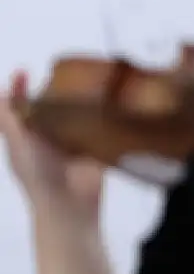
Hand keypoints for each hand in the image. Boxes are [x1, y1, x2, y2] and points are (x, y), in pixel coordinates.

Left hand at [0, 71, 104, 224]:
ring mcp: (71, 138)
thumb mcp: (18, 142)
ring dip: (76, 97)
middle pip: (46, 105)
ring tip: (83, 79)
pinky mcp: (94, 142)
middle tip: (59, 72)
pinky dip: (99, 110)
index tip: (24, 70)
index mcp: (25, 136)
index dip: (18, 88)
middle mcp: (47, 135)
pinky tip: (104, 96)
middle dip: (51, 89)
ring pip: (72, 111)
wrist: (71, 203)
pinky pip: (96, 121)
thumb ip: (9, 118)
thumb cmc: (38, 175)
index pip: (19, 106)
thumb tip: (1, 90)